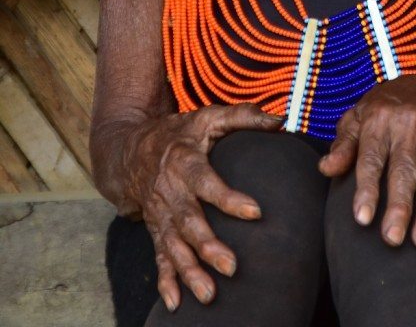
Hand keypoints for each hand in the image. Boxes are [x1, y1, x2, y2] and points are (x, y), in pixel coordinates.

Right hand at [122, 103, 280, 310]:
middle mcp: (170, 192)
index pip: (207, 182)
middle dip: (208, 246)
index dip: (229, 198)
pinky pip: (159, 257)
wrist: (130, 150)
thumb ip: (243, 117)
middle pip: (188, 221)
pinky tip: (176, 304)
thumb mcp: (207, 116)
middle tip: (232, 266)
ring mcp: (161, 215)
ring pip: (174, 246)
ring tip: (209, 294)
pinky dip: (166, 281)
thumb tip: (280, 121)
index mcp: (184, 162)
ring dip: (190, 271)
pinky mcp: (156, 230)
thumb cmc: (179, 133)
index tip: (256, 212)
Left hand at [319, 77, 415, 249]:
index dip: (367, 189)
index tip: (362, 219)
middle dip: (400, 206)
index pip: (371, 157)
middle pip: (404, 169)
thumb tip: (325, 168)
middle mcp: (408, 122)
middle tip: (392, 240)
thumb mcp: (357, 118)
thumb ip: (343, 145)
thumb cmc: (382, 111)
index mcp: (378, 117)